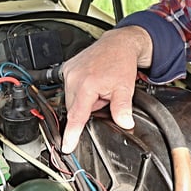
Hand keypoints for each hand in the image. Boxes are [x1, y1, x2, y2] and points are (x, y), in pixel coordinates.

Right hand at [60, 26, 152, 152]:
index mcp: (87, 85)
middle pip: (75, 109)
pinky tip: (91, 83)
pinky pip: (69, 89)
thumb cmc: (121, 62)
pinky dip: (79, 91)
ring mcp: (69, 72)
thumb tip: (125, 124)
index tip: (65, 147)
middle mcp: (74, 78)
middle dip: (88, 110)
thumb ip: (122, 109)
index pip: (77, 116)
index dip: (71, 134)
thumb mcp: (125, 88)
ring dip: (84, 100)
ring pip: (72, 99)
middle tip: (103, 97)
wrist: (118, 43)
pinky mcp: (66, 68)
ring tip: (98, 89)